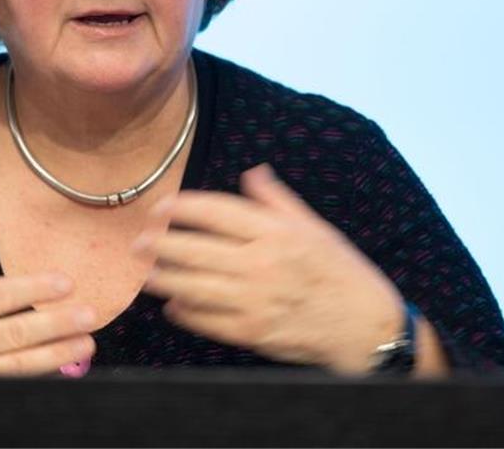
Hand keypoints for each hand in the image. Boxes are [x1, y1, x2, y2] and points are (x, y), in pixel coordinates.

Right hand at [0, 219, 96, 374]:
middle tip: (88, 313)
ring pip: (20, 365)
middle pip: (14, 332)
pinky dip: (41, 376)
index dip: (32, 288)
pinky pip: (14, 385)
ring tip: (86, 342)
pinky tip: (65, 365)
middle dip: (55, 323)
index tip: (65, 282)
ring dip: (57, 354)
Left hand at [134, 164, 403, 373]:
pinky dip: (184, 313)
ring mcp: (255, 300)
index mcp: (275, 232)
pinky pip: (205, 321)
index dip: (180, 207)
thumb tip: (253, 171)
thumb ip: (277, 200)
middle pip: (194, 249)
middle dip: (159, 244)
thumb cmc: (340, 271)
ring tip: (147, 274)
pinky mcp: (252, 332)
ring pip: (192, 287)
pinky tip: (173, 305)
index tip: (160, 208)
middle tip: (138, 242)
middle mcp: (262, 263)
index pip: (215, 212)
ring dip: (163, 279)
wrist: (365, 326)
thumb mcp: (314, 227)